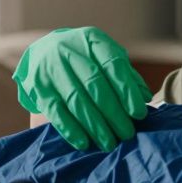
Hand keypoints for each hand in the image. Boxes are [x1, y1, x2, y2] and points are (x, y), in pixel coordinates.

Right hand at [13, 27, 152, 150]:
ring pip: (76, 100)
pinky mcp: (37, 86)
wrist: (43, 52)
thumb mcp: (105, 58)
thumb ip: (126, 75)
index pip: (113, 65)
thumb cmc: (84, 58)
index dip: (126, 91)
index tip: (138, 114)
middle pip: (94, 85)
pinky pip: (55, 111)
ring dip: (94, 125)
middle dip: (113, 113)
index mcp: (92, 39)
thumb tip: (145, 98)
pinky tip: (84, 142)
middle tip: (126, 134)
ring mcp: (50, 67)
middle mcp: (69, 49)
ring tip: (109, 143)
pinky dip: (70, 129)